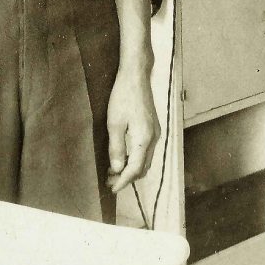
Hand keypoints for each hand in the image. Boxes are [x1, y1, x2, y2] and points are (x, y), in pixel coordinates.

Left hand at [105, 63, 158, 190]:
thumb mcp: (114, 123)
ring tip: (113, 171)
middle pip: (143, 168)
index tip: (112, 188)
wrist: (136, 76)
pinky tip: (122, 157)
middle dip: (127, 177)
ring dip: (131, 168)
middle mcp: (154, 138)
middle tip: (109, 181)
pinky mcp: (153, 128)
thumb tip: (117, 169)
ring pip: (145, 160)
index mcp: (144, 138)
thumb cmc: (123, 96)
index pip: (135, 169)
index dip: (123, 181)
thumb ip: (116, 148)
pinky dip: (135, 158)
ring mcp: (155, 133)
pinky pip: (146, 151)